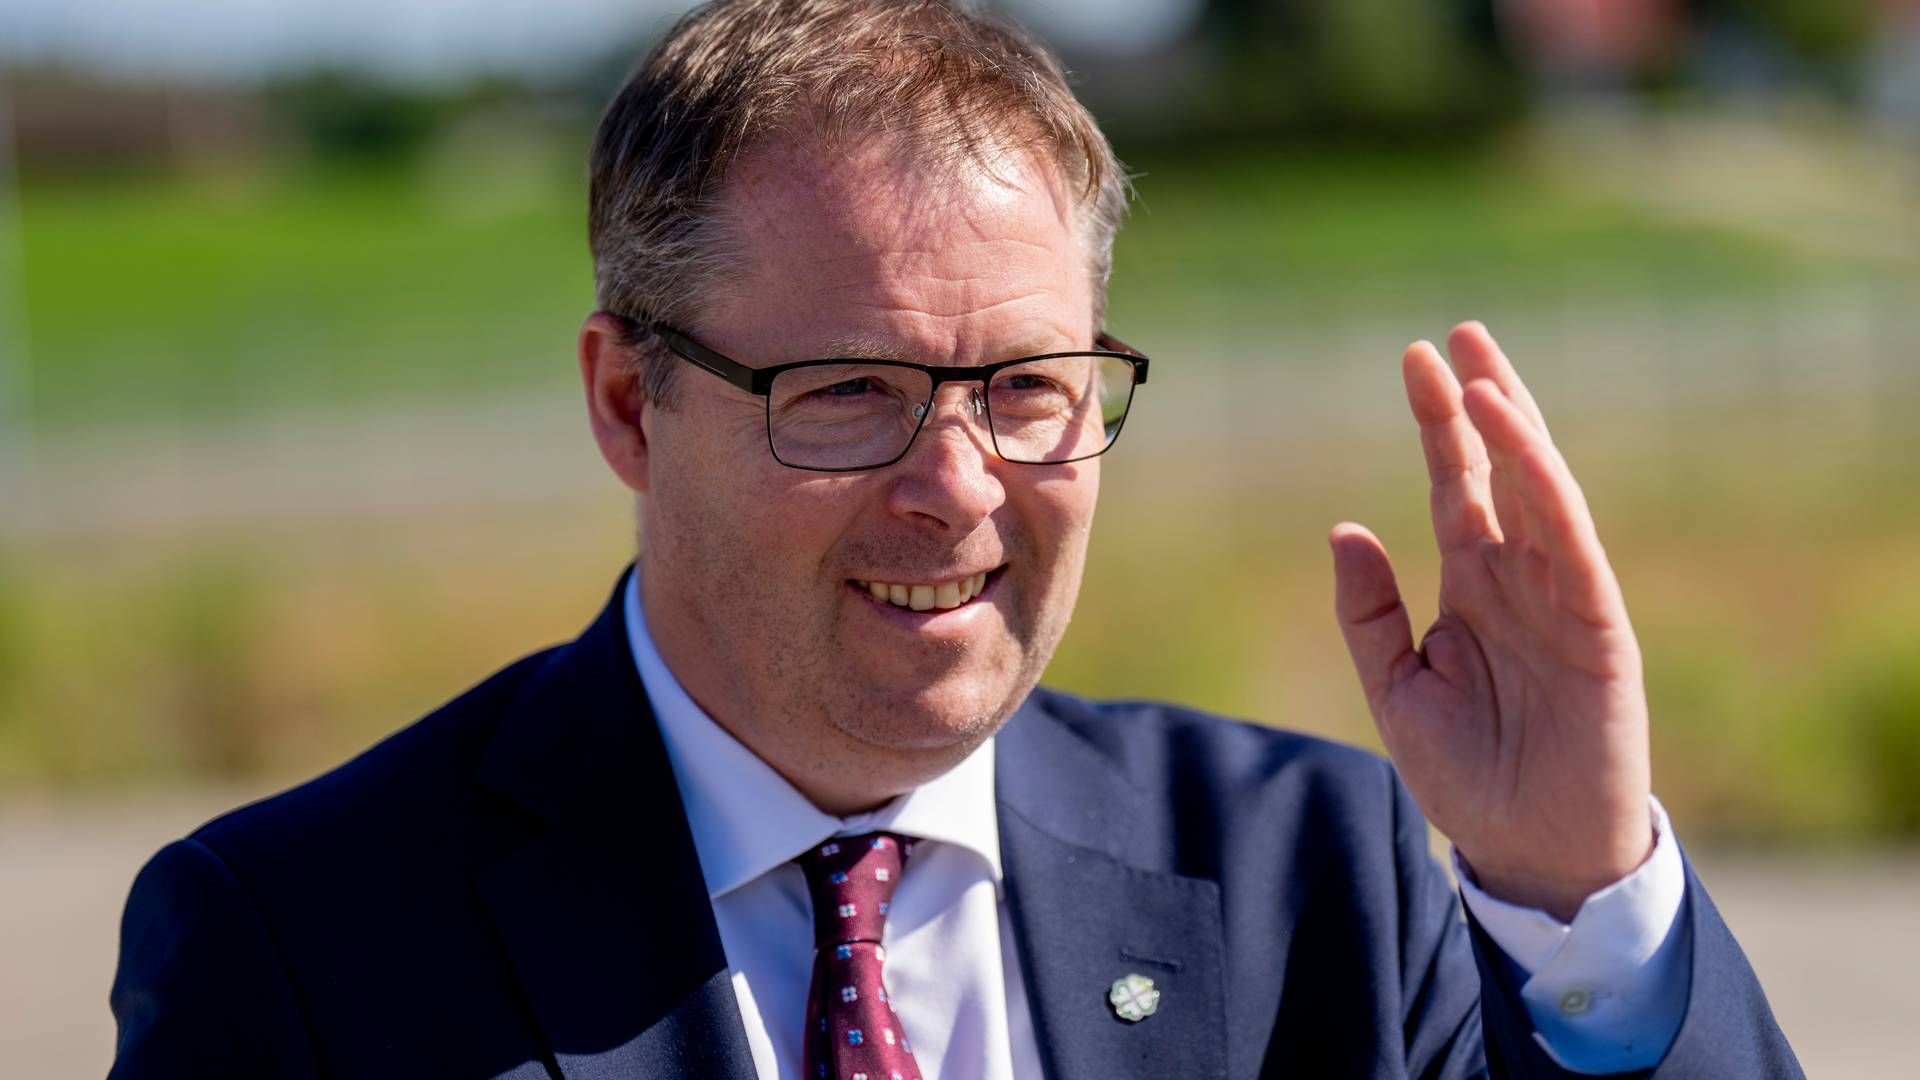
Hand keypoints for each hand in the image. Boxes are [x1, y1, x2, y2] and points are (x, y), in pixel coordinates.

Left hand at [1330, 322, 1652, 921]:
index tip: (1415, 358)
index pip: (1458, 485)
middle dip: (1483, 401)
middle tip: (1457, 333)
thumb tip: (1344, 527)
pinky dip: (1551, 496)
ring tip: (1484, 372)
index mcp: (1473, 586)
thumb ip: (1369, 611)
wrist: (1527, 851)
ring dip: (1518, 431)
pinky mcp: (1599, 630)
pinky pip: (1575, 549)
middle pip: (1505, 469)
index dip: (1439, 423)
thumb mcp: (1395, 688)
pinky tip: (1524, 449)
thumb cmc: (1467, 774)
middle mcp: (1521, 579)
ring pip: (1544, 494)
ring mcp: (1564, 599)